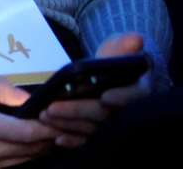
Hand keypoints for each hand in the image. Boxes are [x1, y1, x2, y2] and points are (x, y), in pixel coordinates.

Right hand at [0, 73, 58, 166]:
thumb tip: (26, 97)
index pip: (26, 133)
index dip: (49, 128)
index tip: (63, 116)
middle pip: (30, 150)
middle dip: (51, 138)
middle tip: (66, 123)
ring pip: (23, 161)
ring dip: (40, 148)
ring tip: (54, 132)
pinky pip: (11, 165)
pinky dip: (26, 154)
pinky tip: (32, 143)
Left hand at [39, 33, 151, 148]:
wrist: (106, 76)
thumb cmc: (113, 61)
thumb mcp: (116, 49)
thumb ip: (122, 46)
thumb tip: (137, 39)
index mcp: (137, 90)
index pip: (132, 96)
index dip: (121, 98)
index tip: (105, 97)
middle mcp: (125, 111)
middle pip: (103, 114)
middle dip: (78, 110)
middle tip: (52, 107)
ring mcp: (110, 125)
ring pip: (91, 129)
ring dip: (68, 124)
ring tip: (45, 116)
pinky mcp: (96, 134)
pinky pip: (85, 141)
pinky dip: (72, 141)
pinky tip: (57, 139)